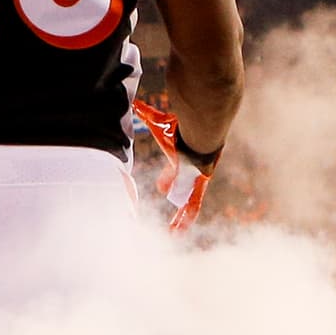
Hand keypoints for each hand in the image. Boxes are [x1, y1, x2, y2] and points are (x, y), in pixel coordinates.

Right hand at [133, 98, 215, 233]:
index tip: (162, 188)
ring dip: (182, 216)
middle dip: (176, 195)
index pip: (173, 171)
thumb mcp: (158, 124)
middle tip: (170, 203)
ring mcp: (195, 182)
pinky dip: (186, 219)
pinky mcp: (198, 189)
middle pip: (183, 187)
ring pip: (189, 201)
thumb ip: (147, 113)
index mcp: (180, 159)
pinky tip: (179, 232)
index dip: (168, 178)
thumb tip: (135, 102)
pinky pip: (192, 207)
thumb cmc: (178, 131)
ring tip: (175, 231)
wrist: (200, 136)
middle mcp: (190, 172)